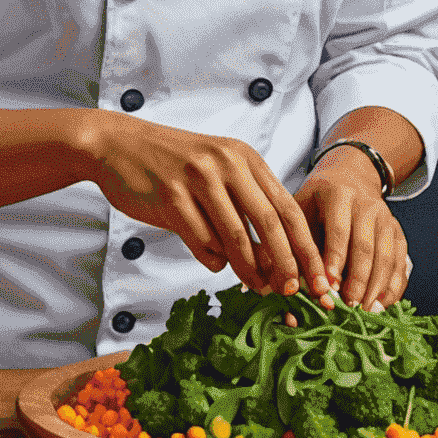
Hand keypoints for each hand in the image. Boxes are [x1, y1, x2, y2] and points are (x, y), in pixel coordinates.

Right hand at [78, 112, 333, 299]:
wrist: (119, 146)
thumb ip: (245, 205)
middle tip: (292, 292)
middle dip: (286, 263)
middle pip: (270, 223)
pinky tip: (213, 262)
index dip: (306, 247)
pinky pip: (202, 241)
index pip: (287, 207)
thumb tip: (275, 258)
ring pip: (236, 237)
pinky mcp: (172, 196)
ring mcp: (199, 179)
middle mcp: (226, 164)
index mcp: (244, 157)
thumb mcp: (216, 172)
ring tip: (257, 287)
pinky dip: (212, 260)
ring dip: (249, 269)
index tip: (318, 278)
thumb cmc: (172, 164)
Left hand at [294, 147, 410, 311]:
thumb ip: (299, 243)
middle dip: (357, 279)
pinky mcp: (398, 232)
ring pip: (386, 256)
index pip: (338, 229)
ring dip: (376, 286)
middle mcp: (367, 204)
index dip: (334, 259)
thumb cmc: (317, 202)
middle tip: (348, 305)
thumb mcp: (302, 209)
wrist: (350, 178)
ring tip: (364, 311)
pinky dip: (393, 285)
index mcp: (338, 194)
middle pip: (365, 246)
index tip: (329, 285)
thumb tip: (293, 283)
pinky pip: (400, 262)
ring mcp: (386, 218)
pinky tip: (383, 304)